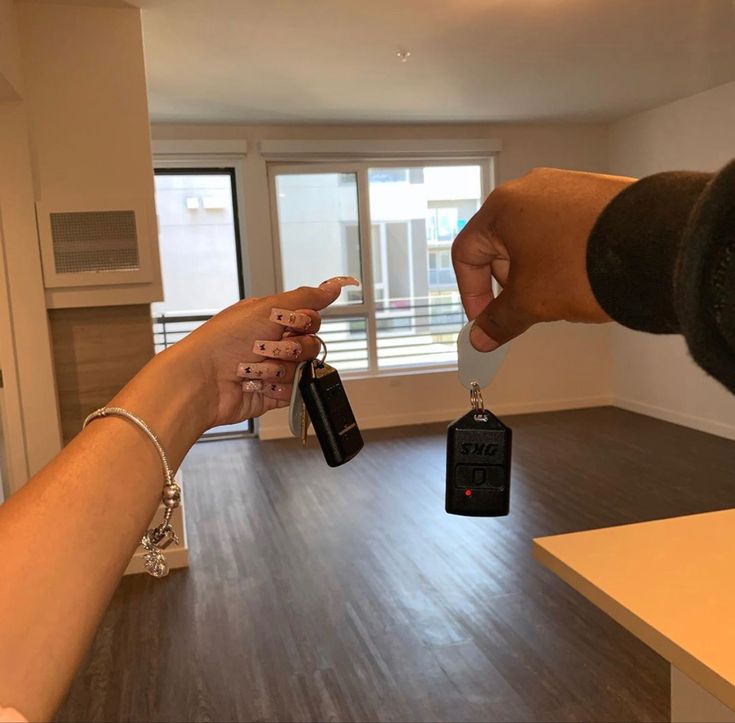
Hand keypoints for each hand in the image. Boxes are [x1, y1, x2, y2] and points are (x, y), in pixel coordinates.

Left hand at [161, 277, 358, 429]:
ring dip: (279, 368)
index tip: (287, 323)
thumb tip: (333, 286)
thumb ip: (306, 297)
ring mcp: (274, 369)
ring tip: (254, 367)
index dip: (304, 322)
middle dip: (291, 347)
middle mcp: (273, 342)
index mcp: (271, 318)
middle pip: (311, 344)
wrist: (203, 380)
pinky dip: (277, 388)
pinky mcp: (273, 393)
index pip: (310, 318)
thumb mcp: (268, 308)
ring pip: (303, 369)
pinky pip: (294, 392)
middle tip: (267, 346)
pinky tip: (256, 383)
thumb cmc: (224, 340)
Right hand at [452, 167, 635, 350]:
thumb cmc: (582, 265)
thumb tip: (480, 339)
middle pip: (499, 245)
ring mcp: (565, 187)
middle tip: (526, 309)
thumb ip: (498, 321)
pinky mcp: (594, 193)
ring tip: (561, 294)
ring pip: (533, 239)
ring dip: (536, 272)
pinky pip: (563, 230)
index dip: (472, 294)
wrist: (654, 247)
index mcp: (502, 207)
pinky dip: (562, 257)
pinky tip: (581, 277)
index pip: (466, 254)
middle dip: (508, 283)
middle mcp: (529, 189)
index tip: (486, 320)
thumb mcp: (530, 301)